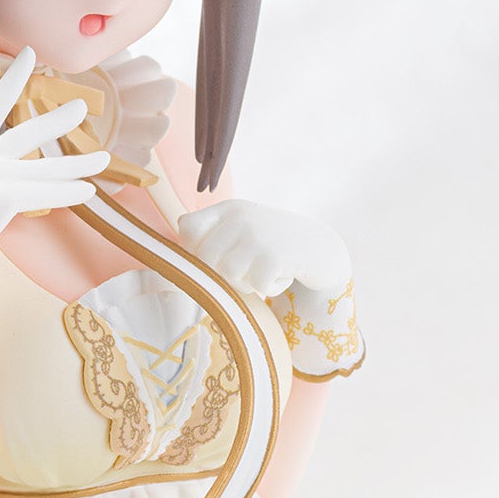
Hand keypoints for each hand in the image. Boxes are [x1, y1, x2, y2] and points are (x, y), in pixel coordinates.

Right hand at [0, 47, 106, 308]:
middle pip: (28, 130)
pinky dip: (68, 193)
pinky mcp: (0, 197)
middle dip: (59, 119)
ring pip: (46, 166)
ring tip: (103, 158)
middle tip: (83, 106)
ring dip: (79, 163)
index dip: (14, 79)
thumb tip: (0, 187)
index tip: (31, 55)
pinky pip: (45, 192)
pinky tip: (88, 192)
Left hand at [176, 196, 351, 299]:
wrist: (321, 248)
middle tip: (246, 271)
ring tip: (263, 273)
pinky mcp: (275, 256)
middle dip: (223, 274)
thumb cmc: (273, 244)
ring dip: (245, 284)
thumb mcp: (243, 229)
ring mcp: (258, 235)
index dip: (193, 249)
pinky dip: (269, 289)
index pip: (187, 227)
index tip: (212, 258)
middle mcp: (241, 217)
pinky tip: (282, 276)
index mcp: (229, 209)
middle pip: (205, 257)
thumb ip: (212, 235)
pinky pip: (254, 286)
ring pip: (227, 274)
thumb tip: (177, 238)